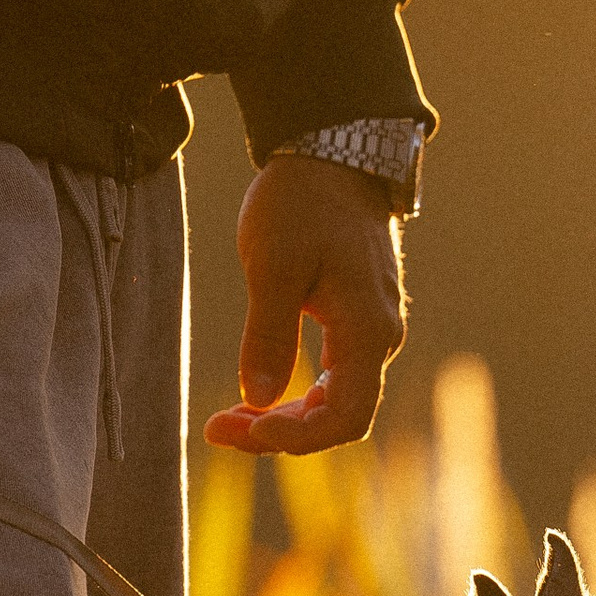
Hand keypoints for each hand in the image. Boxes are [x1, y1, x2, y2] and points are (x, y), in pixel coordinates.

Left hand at [207, 152, 407, 454]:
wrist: (332, 156)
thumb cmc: (302, 204)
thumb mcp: (272, 265)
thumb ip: (267, 334)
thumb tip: (257, 398)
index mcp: (366, 329)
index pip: (345, 417)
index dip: (296, 438)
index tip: (243, 428)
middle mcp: (379, 339)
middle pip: (339, 417)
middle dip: (280, 433)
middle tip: (216, 429)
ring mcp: (370, 331)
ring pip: (334, 401)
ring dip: (284, 417)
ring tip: (229, 415)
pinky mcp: (356, 322)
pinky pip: (333, 378)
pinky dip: (295, 395)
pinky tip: (258, 393)